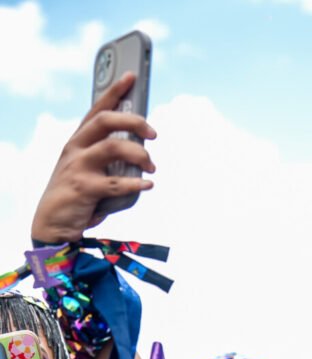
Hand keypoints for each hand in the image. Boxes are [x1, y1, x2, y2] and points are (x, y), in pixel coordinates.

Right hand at [31, 71, 155, 242]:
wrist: (52, 223)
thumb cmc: (76, 196)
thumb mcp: (87, 170)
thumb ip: (107, 160)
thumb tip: (142, 156)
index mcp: (78, 140)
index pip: (97, 109)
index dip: (114, 90)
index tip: (132, 76)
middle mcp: (76, 148)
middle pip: (107, 121)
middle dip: (134, 122)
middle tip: (153, 133)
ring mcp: (78, 167)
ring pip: (113, 148)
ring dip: (139, 155)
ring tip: (152, 167)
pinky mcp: (84, 188)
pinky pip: (116, 183)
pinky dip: (136, 184)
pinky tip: (148, 185)